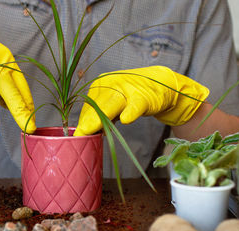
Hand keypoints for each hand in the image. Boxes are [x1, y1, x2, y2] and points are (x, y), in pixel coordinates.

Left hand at [74, 66, 208, 135]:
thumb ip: (100, 116)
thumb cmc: (132, 96)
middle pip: (96, 107)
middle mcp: (111, 84)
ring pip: (111, 105)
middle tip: (79, 137)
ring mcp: (127, 89)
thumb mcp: (113, 105)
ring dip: (100, 119)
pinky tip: (126, 119)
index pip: (88, 107)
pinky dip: (131, 112)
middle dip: (87, 123)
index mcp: (100, 85)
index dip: (83, 123)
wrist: (160, 86)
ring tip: (89, 130)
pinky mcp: (143, 97)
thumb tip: (84, 133)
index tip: (78, 137)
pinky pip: (136, 106)